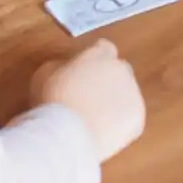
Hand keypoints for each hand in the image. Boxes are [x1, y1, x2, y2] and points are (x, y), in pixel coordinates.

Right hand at [31, 39, 145, 162]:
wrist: (69, 135)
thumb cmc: (53, 101)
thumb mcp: (45, 74)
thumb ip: (62, 66)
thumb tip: (67, 70)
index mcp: (100, 55)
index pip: (104, 48)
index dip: (95, 60)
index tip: (85, 71)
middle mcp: (121, 70)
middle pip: (119, 69)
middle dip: (108, 78)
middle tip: (89, 96)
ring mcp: (133, 95)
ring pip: (126, 95)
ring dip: (115, 101)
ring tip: (94, 118)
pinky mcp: (137, 119)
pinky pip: (130, 118)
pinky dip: (120, 123)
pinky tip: (102, 132)